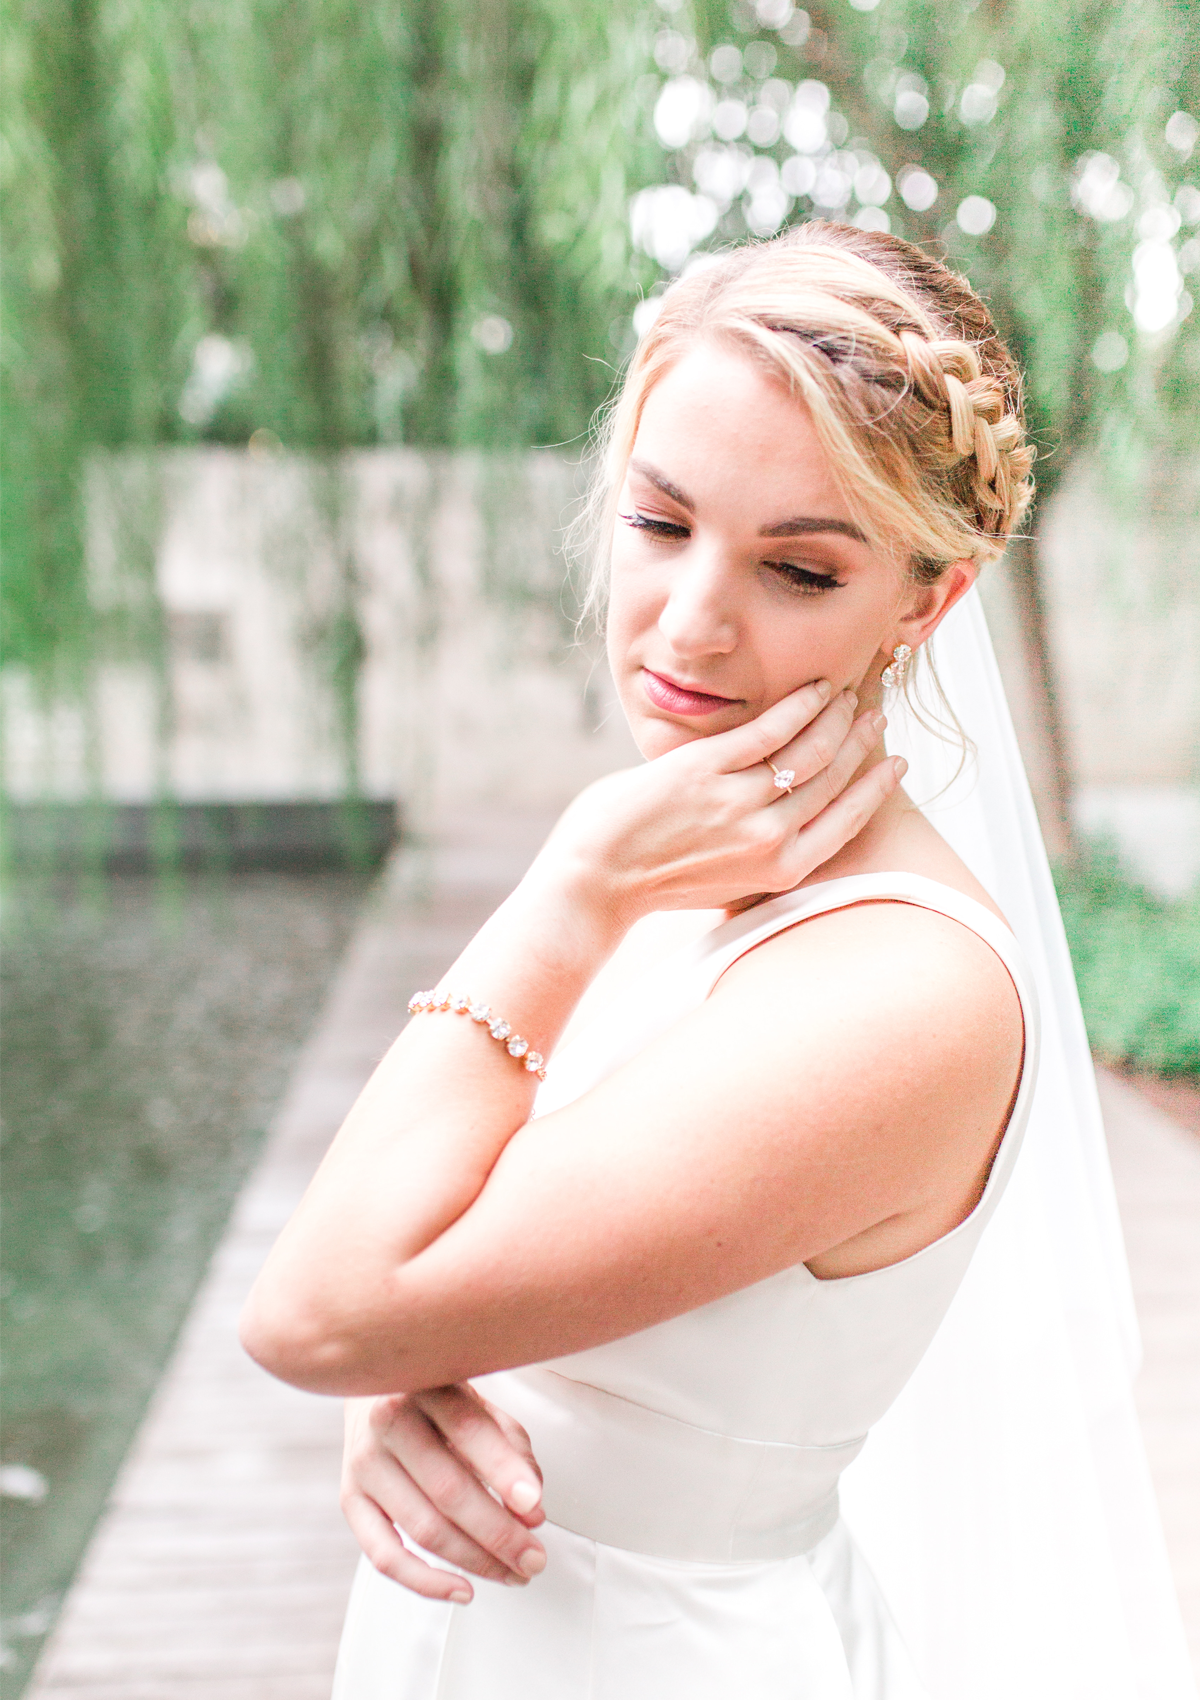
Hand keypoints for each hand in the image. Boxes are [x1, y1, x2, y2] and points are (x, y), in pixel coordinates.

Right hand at [341, 1385, 546, 1603]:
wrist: (376, 1390)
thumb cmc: (438, 1401)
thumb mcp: (481, 1405)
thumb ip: (511, 1450)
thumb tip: (531, 1512)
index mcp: (425, 1385)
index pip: (469, 1431)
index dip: (504, 1472)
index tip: (535, 1506)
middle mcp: (388, 1422)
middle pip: (448, 1490)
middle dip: (499, 1534)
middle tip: (534, 1558)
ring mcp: (365, 1463)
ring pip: (423, 1528)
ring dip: (475, 1561)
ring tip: (513, 1574)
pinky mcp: (351, 1499)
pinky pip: (383, 1555)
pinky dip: (425, 1582)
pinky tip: (463, 1589)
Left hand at [538, 680, 904, 922]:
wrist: (599, 880)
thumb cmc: (659, 881)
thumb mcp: (729, 884)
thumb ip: (767, 858)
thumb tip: (795, 825)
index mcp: (781, 871)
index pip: (849, 819)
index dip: (876, 786)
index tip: (894, 760)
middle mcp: (769, 839)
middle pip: (834, 777)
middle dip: (861, 740)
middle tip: (875, 714)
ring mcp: (739, 803)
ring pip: (810, 748)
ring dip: (836, 715)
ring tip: (846, 695)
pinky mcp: (706, 770)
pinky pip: (769, 730)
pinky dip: (799, 705)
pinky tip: (814, 689)